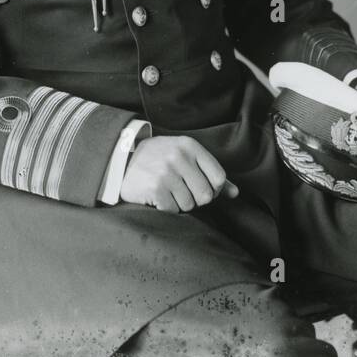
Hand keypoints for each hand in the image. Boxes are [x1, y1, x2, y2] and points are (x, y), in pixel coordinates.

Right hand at [119, 136, 239, 212]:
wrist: (121, 161)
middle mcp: (179, 156)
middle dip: (195, 199)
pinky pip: (173, 210)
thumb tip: (235, 193)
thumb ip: (210, 173)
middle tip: (181, 192)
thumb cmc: (159, 160)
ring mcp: (166, 172)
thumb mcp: (185, 157)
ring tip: (166, 192)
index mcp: (190, 146)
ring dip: (179, 204)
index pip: (218, 177)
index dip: (213, 189)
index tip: (200, 188)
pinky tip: (157, 197)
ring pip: (189, 205)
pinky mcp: (155, 188)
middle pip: (206, 195)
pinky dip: (166, 208)